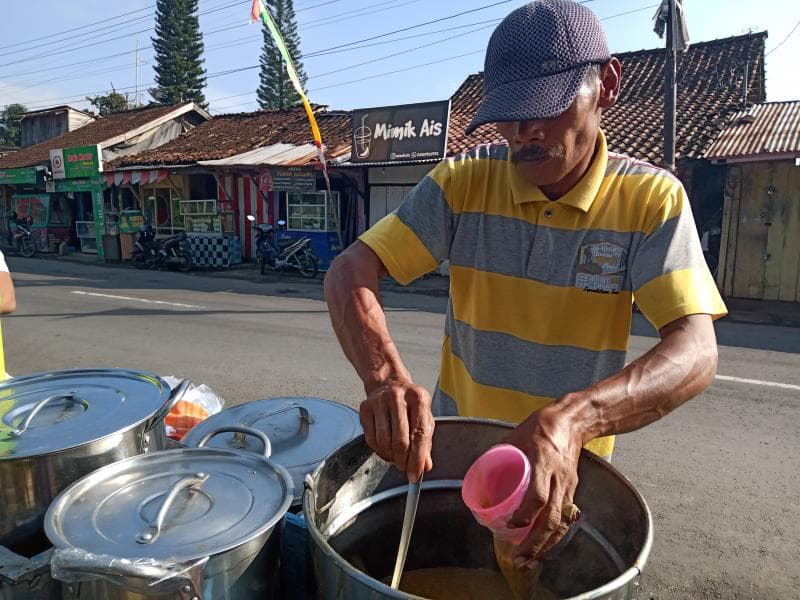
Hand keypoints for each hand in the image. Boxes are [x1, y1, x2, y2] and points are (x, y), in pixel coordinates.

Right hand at [359, 378, 434, 482]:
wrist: (389, 383)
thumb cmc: (410, 404)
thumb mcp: (424, 417)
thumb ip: (426, 442)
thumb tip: (425, 466)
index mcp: (418, 398)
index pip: (419, 435)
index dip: (418, 459)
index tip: (416, 474)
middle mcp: (398, 397)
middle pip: (400, 440)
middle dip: (403, 461)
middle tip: (405, 469)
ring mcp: (379, 401)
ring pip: (384, 441)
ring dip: (391, 456)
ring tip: (397, 458)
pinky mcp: (365, 408)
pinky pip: (371, 438)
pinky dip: (380, 451)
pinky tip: (386, 451)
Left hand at [503, 404, 582, 567]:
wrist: (572, 422)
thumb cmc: (540, 427)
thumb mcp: (514, 437)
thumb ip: (498, 456)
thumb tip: (479, 474)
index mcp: (544, 463)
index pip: (538, 496)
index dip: (525, 514)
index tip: (511, 524)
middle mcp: (559, 478)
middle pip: (551, 517)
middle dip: (535, 542)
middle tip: (520, 558)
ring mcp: (568, 486)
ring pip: (561, 523)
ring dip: (545, 545)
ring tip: (530, 560)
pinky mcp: (572, 490)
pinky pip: (565, 518)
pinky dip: (555, 536)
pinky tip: (543, 547)